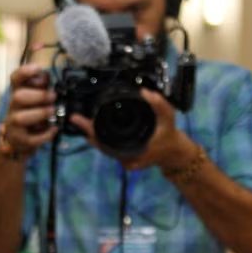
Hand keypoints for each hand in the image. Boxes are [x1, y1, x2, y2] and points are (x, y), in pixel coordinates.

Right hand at [1, 64, 57, 158]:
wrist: (20, 143)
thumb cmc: (32, 116)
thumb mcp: (37, 99)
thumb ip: (43, 87)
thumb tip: (48, 76)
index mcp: (18, 94)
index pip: (15, 79)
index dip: (25, 72)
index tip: (38, 68)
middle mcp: (13, 108)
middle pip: (18, 97)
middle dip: (38, 96)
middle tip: (53, 97)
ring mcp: (14, 125)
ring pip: (21, 118)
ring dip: (40, 113)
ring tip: (52, 111)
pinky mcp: (20, 141)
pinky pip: (31, 139)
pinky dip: (46, 134)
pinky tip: (54, 129)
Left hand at [70, 88, 193, 170]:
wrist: (174, 153)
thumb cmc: (170, 136)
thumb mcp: (168, 118)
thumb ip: (159, 105)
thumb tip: (145, 92)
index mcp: (133, 153)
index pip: (106, 144)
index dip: (93, 132)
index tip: (81, 123)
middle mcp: (125, 159)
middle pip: (101, 146)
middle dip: (89, 132)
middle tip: (77, 119)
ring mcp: (124, 159)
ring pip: (104, 147)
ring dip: (93, 135)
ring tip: (82, 122)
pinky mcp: (124, 156)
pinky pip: (109, 147)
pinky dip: (101, 138)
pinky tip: (94, 128)